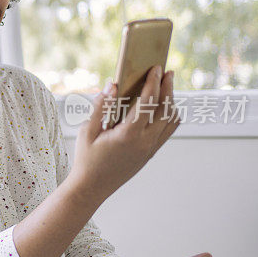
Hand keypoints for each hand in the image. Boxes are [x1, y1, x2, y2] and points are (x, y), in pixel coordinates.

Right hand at [67, 65, 180, 204]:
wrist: (91, 187)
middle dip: (168, 88)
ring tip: (165, 87)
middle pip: (166, 109)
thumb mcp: (87, 131)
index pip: (147, 103)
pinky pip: (167, 131)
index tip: (156, 68)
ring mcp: (150, 149)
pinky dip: (169, 115)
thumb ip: (101, 106)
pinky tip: (162, 107)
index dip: (153, 83)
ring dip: (171, 102)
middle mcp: (144, 142)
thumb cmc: (86, 159)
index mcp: (128, 135)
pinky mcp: (150, 153)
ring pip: (171, 121)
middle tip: (167, 72)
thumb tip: (112, 84)